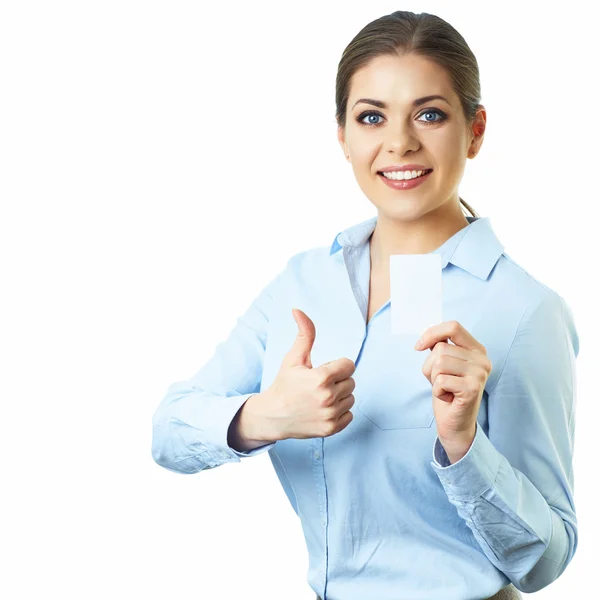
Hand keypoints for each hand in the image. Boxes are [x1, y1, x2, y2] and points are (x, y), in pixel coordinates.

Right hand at [262, 308, 355, 440]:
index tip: (321, 371)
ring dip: (339, 396)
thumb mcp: (293, 358)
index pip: (348, 365)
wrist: (272, 416)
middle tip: (318, 385)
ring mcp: (330, 416)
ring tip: (320, 397)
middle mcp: (328, 398)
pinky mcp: (332, 429)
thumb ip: (304, 334)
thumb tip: (298, 310)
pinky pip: (349, 414)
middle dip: (337, 380)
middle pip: (351, 381)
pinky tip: (323, 409)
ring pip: (351, 397)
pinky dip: (339, 411)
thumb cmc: (284, 384)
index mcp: (321, 378)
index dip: (336, 366)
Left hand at [415, 320, 491, 461]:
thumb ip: (439, 346)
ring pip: (439, 363)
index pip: (453, 327)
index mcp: (476, 349)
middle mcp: (482, 359)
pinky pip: (440, 380)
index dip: (432, 333)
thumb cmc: (448, 391)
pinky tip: (448, 397)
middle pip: (441, 348)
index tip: (418, 346)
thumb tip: (426, 335)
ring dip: (433, 379)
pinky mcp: (472, 388)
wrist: (455, 423)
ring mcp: (479, 373)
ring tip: (445, 388)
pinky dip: (437, 391)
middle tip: (440, 381)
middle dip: (430, 366)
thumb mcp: (443, 364)